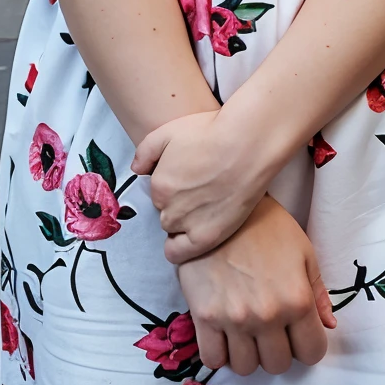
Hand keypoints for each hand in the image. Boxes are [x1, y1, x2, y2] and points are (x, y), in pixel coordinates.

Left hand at [132, 108, 269, 263]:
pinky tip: (194, 235)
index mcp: (158, 184)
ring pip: (174, 229)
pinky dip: (180, 249)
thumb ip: (145, 151)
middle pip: (165, 212)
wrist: (249, 143)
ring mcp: (187, 224)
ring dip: (184, 222)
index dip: (172, 188)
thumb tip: (136, 170)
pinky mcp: (208, 237)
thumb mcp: (169, 131)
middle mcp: (169, 206)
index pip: (157, 194)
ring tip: (207, 207)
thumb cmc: (212, 132)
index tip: (187, 181)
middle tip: (200, 192)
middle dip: (177, 204)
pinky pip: (178, 254)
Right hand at [177, 195, 336, 376]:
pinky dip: (220, 354)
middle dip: (278, 351)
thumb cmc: (267, 226)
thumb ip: (318, 292)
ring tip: (246, 333)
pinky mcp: (203, 316)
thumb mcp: (303, 251)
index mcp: (298, 300)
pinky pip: (212, 359)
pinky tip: (223, 336)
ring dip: (249, 355)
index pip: (312, 354)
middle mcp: (268, 316)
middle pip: (278, 365)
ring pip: (245, 368)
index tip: (298, 334)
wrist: (219, 206)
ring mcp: (234, 319)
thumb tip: (329, 325)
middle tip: (270, 331)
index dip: (307, 347)